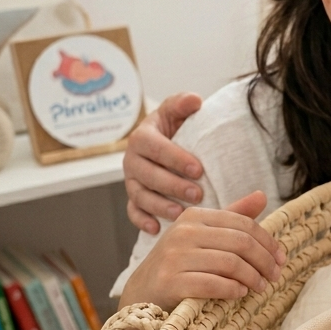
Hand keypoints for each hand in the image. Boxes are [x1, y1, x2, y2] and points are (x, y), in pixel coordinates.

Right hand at [119, 192, 285, 310]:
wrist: (142, 294)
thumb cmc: (179, 264)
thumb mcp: (203, 236)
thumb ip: (232, 217)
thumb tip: (262, 196)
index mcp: (194, 217)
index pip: (243, 224)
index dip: (268, 242)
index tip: (281, 259)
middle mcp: (183, 232)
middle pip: (241, 243)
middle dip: (265, 261)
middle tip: (275, 276)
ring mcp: (174, 257)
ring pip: (230, 263)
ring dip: (252, 278)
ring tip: (260, 287)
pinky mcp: (170, 281)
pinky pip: (212, 284)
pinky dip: (232, 290)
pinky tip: (240, 293)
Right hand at [124, 94, 204, 234]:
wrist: (166, 144)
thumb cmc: (175, 128)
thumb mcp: (176, 112)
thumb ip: (182, 104)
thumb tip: (195, 100)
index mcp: (142, 138)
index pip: (156, 148)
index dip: (175, 159)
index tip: (198, 169)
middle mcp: (132, 160)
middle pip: (148, 175)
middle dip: (172, 185)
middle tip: (197, 194)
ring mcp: (132, 181)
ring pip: (140, 196)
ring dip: (159, 206)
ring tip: (180, 213)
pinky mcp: (133, 198)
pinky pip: (133, 212)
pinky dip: (142, 221)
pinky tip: (156, 229)